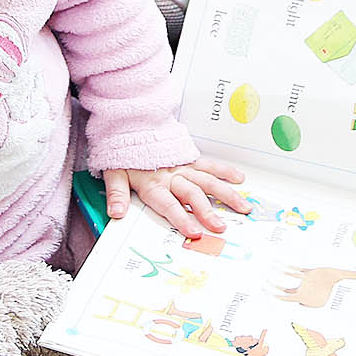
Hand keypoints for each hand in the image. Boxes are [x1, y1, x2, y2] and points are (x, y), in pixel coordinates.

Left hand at [103, 158, 248, 239]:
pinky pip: (209, 165)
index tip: (194, 231)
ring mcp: (183, 167)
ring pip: (207, 180)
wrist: (131, 123)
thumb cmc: (123, 152)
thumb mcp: (114, 173)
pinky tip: (238, 179)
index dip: (182, 218)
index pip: (168, 204)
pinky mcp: (189, 159)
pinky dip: (224, 171)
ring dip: (225, 194)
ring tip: (241, 207)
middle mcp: (171, 175)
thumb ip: (117, 194)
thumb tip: (117, 213)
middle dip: (207, 212)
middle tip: (220, 227)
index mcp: (153, 183)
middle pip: (192, 195)